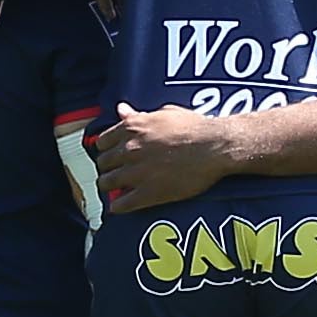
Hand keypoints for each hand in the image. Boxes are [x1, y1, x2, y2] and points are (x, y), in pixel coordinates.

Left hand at [95, 107, 245, 213]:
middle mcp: (129, 149)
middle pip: (102, 163)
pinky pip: (120, 204)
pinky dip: (118, 207)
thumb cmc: (194, 127)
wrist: (214, 147)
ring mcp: (136, 172)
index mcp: (132, 128)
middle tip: (117, 173)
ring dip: (111, 187)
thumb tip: (121, 109)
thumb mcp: (164, 114)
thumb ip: (138, 115)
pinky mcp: (147, 193)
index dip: (108, 150)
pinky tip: (122, 206)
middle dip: (109, 168)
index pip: (102, 142)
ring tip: (118, 190)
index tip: (114, 155)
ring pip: (106, 184)